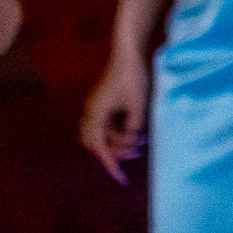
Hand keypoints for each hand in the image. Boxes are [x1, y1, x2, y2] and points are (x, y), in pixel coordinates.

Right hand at [81, 48, 150, 183]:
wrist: (128, 54)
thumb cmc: (132, 78)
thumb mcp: (137, 105)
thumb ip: (133, 126)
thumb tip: (131, 142)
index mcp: (96, 115)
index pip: (100, 147)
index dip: (111, 164)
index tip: (120, 178)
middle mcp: (91, 113)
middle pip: (96, 143)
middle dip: (113, 151)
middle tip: (133, 155)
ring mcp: (96, 108)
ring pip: (103, 134)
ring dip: (119, 140)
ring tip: (140, 143)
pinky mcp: (103, 103)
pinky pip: (107, 124)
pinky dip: (119, 131)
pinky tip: (136, 131)